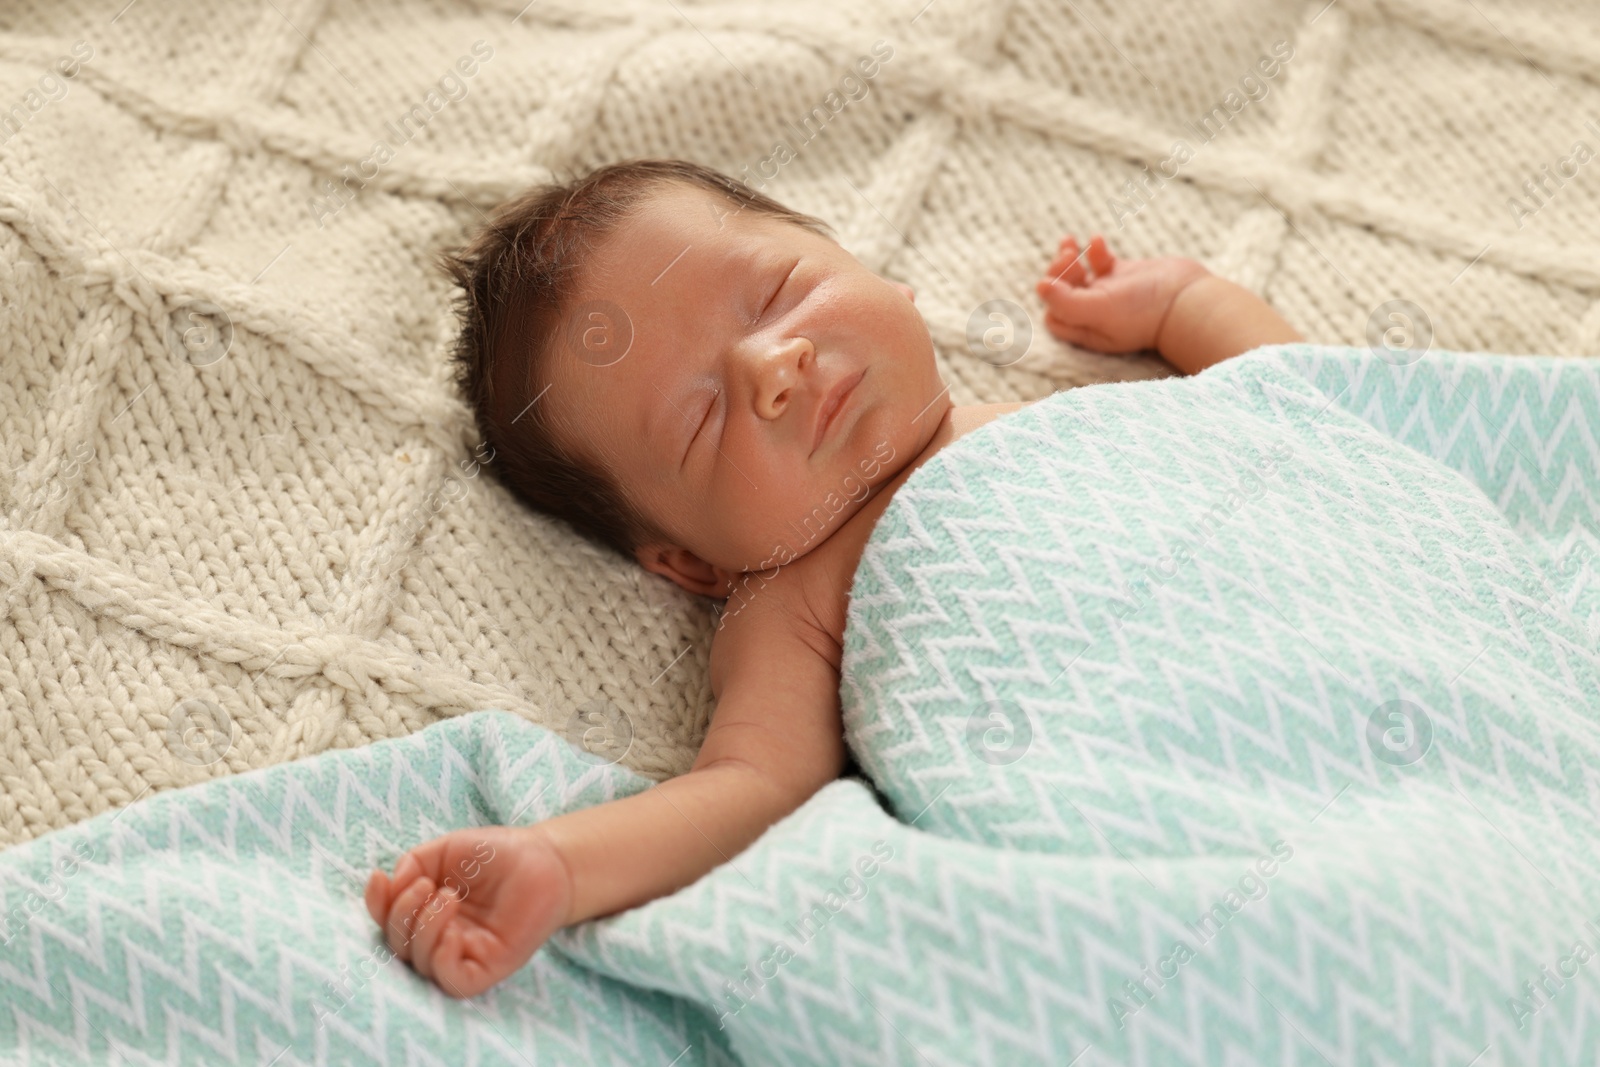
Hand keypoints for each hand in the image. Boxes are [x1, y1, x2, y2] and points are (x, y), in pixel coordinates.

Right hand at [365, 824, 572, 997]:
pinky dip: (442, 962)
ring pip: (420, 963)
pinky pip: (452, 982)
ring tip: (448, 896)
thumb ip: (414, 863)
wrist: (545, 858)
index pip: (388, 920)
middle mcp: (440, 936)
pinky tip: (452, 934)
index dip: (376, 905)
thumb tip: (391, 885)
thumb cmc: (496, 854)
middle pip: (397, 945)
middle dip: (401, 915)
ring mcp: (463, 954)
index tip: (380, 878)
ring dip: (423, 930)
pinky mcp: (487, 969)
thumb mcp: (447, 849)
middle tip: (426, 885)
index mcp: (425, 910)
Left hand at [1035, 234, 1208, 354]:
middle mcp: (1096, 314)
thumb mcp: (1099, 309)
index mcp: (1086, 330)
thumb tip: (1038, 286)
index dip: (1050, 295)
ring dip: (1069, 257)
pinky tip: (1096, 239)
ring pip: (1079, 274)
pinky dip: (1094, 250)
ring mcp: (1110, 293)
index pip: (1053, 315)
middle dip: (1059, 271)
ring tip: (1068, 241)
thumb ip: (1066, 301)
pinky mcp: (1124, 275)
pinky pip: (1100, 261)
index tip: (1056, 278)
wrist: (1187, 300)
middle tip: (1066, 254)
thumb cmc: (1143, 311)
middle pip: (1063, 292)